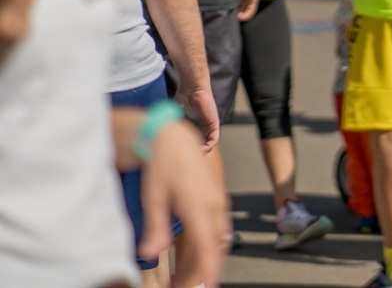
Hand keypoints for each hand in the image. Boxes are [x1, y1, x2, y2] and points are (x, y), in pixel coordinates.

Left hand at [140, 118, 229, 286]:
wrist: (175, 139)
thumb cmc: (163, 166)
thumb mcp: (153, 199)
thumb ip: (155, 229)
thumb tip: (150, 254)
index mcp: (199, 206)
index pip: (207, 246)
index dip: (208, 270)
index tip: (207, 286)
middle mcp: (215, 205)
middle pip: (216, 247)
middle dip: (205, 270)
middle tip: (186, 287)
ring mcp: (219, 202)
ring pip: (219, 239)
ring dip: (207, 258)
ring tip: (187, 276)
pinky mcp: (217, 199)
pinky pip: (218, 228)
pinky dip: (209, 245)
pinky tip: (196, 254)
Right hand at [176, 83, 220, 152]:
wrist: (192, 89)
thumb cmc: (182, 99)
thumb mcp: (173, 117)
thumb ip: (169, 127)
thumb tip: (159, 140)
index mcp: (191, 127)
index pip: (190, 143)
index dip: (184, 149)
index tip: (177, 153)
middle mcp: (201, 128)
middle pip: (198, 146)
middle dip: (192, 153)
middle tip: (183, 156)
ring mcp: (208, 126)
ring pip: (207, 145)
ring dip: (200, 152)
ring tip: (192, 155)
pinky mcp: (214, 124)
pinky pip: (213, 139)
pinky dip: (208, 146)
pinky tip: (200, 149)